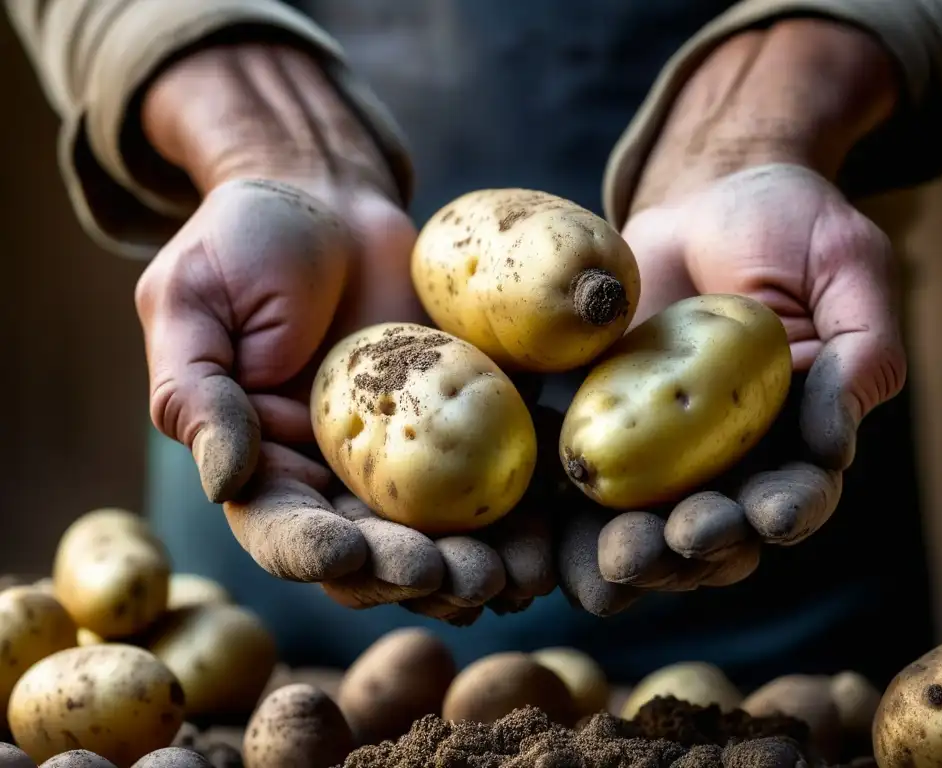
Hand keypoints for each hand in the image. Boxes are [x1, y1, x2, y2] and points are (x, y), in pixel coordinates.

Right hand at [134, 43, 558, 618]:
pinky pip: (492, 473)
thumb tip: (225, 480)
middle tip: (455, 575)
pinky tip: (549, 530)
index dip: (312, 551)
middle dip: (411, 572)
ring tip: (516, 571)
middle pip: (373, 551)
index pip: (283, 529)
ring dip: (477, 562)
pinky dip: (521, 510)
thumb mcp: (192, 305)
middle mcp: (335, 476)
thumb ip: (197, 394)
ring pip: (440, 532)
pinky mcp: (461, 422)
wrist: (330, 198)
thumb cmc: (245, 242)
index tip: (350, 553)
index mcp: (265, 462)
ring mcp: (404, 455)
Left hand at [569, 19, 906, 605]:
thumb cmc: (788, 228)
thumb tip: (836, 441)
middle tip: (682, 541)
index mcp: (800, 435)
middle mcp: (731, 459)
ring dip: (636, 550)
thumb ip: (863, 349)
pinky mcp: (604, 431)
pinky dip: (568, 520)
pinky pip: (584, 481)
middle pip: (719, 526)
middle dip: (703, 545)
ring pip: (649, 523)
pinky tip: (552, 541)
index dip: (789, 509)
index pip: (800, 489)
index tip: (768, 514)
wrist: (699, 201)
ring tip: (618, 559)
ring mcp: (661, 452)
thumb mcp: (846, 268)